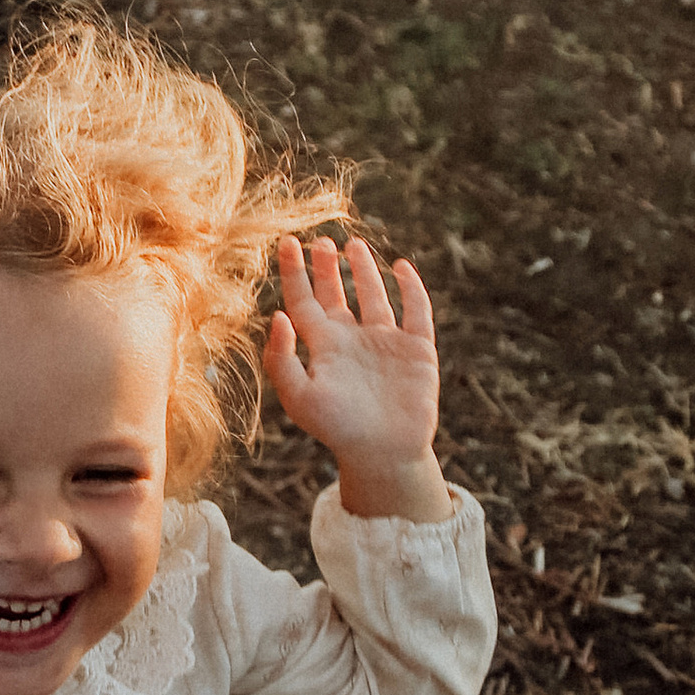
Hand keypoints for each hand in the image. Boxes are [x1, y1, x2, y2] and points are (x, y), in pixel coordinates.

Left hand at [262, 238, 446, 521]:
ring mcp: (386, 342)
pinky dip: (411, 287)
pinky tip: (401, 267)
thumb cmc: (337, 430)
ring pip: (374, 295)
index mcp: (323, 347)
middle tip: (319, 239)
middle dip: (326, 267)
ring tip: (353, 245)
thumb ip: (282, 359)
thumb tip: (277, 315)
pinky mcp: (417, 349)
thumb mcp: (299, 398)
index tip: (286, 242)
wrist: (384, 454)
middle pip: (336, 294)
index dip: (294, 272)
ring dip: (364, 270)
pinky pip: (416, 310)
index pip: (303, 301)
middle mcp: (352, 340)